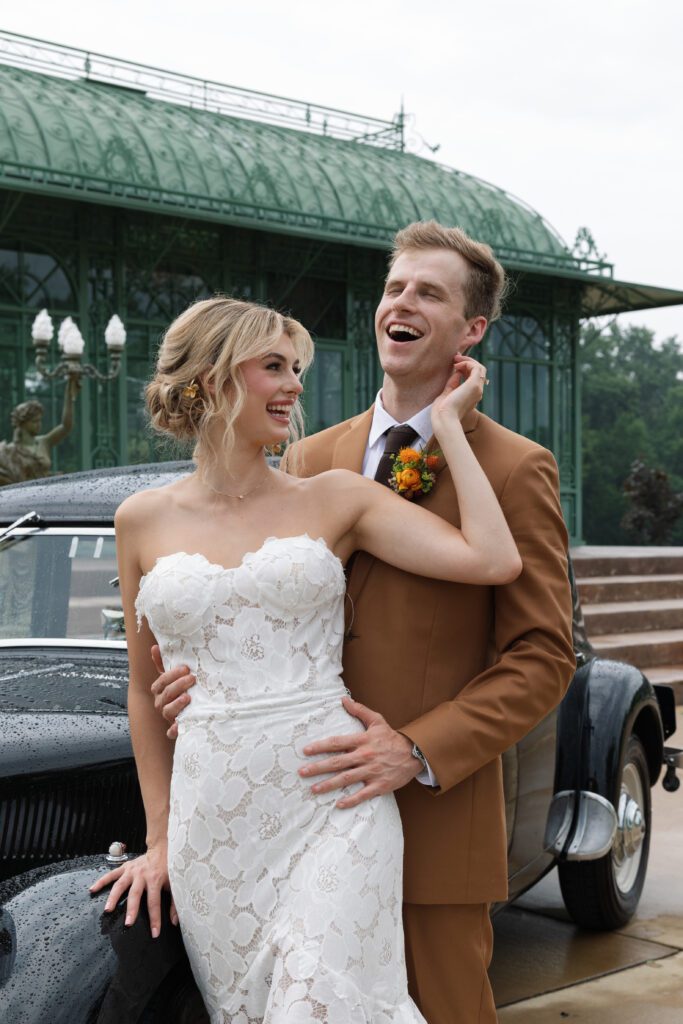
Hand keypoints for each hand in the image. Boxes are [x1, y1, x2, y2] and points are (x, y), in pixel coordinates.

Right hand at [88, 844, 176, 934]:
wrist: (161, 848)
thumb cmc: (168, 869)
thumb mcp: (174, 884)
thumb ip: (174, 903)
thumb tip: (175, 922)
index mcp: (155, 880)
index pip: (154, 902)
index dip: (155, 918)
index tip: (154, 933)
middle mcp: (142, 875)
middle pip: (135, 894)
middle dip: (132, 909)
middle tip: (128, 924)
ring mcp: (132, 871)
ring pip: (120, 885)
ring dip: (113, 897)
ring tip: (107, 910)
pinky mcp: (125, 867)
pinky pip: (111, 874)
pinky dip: (101, 881)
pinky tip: (92, 889)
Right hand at [150, 645, 194, 738]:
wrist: (189, 714)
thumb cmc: (180, 692)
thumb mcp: (173, 678)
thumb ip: (163, 664)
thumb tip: (154, 647)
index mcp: (160, 691)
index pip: (162, 682)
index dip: (172, 675)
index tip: (186, 668)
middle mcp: (161, 703)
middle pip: (166, 694)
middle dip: (178, 685)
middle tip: (192, 678)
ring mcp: (168, 716)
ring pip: (168, 711)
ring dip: (177, 704)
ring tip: (188, 698)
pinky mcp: (175, 729)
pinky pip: (172, 732)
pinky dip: (175, 730)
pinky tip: (179, 726)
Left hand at [298, 696, 420, 807]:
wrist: (414, 753)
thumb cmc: (392, 737)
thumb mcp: (377, 720)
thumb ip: (359, 710)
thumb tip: (344, 699)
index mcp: (362, 740)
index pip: (337, 743)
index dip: (320, 746)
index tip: (306, 751)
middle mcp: (364, 756)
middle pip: (337, 762)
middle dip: (318, 768)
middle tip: (302, 772)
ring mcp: (372, 771)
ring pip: (346, 779)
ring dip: (329, 785)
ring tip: (314, 789)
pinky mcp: (379, 785)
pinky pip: (363, 794)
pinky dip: (351, 800)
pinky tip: (338, 804)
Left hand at [431, 354, 486, 433]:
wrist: (444, 418)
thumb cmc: (442, 410)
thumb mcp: (448, 393)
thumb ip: (453, 382)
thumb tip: (457, 371)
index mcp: (472, 396)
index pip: (474, 377)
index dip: (466, 367)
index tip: (454, 363)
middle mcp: (477, 392)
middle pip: (479, 371)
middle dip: (468, 362)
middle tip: (455, 358)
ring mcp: (477, 388)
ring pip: (480, 368)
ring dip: (468, 360)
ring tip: (456, 360)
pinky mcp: (474, 385)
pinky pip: (476, 367)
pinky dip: (467, 362)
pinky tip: (457, 365)